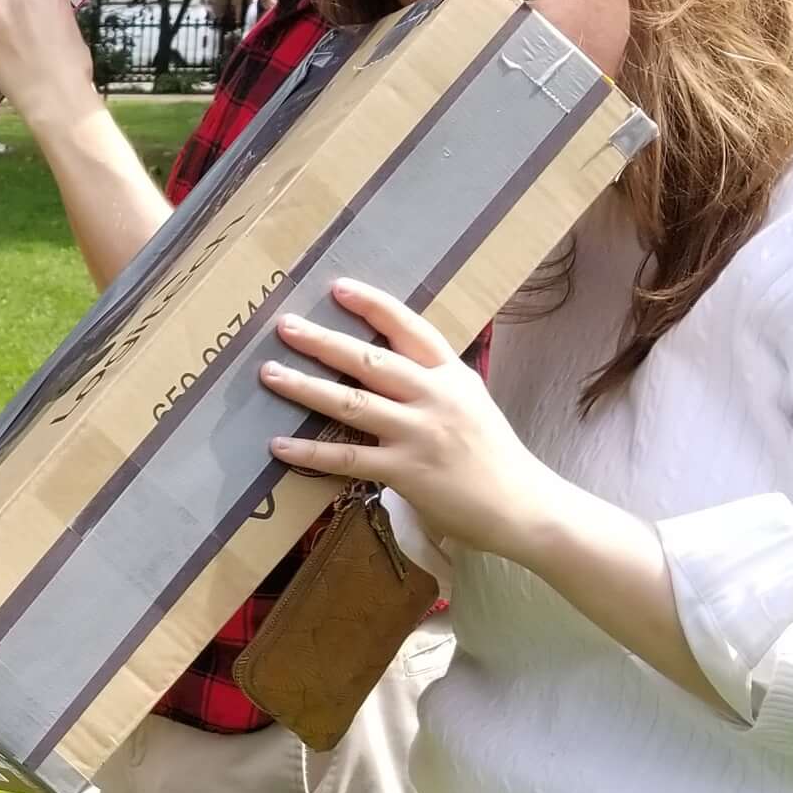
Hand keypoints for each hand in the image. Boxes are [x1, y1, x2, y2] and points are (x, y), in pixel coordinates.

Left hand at [261, 280, 553, 559]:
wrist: (521, 505)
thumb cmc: (490, 453)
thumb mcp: (469, 401)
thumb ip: (432, 380)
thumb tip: (384, 361)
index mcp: (451, 375)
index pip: (410, 328)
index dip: (372, 306)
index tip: (337, 288)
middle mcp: (435, 397)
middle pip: (371, 361)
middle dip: (324, 341)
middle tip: (285, 325)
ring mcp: (419, 435)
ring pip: (352, 404)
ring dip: (305, 387)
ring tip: (270, 373)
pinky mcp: (405, 472)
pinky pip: (347, 458)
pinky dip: (309, 452)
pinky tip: (279, 444)